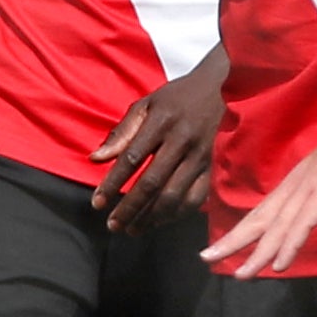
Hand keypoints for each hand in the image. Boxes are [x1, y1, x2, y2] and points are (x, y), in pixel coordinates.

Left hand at [89, 50, 226, 234]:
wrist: (221, 88)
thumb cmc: (177, 98)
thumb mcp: (146, 104)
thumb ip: (122, 132)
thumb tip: (96, 159)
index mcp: (162, 121)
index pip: (132, 158)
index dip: (113, 183)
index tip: (98, 203)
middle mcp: (182, 140)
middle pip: (153, 183)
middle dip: (130, 208)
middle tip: (113, 225)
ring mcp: (201, 156)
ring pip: (174, 195)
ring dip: (151, 217)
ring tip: (132, 229)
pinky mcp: (213, 167)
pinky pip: (195, 199)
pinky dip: (176, 214)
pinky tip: (159, 220)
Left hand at [201, 114, 316, 277]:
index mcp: (295, 185)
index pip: (261, 213)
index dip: (239, 232)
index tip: (218, 247)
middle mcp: (295, 188)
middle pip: (258, 219)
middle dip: (232, 242)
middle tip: (207, 259)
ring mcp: (308, 190)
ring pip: (277, 227)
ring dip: (258, 253)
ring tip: (241, 274)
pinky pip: (304, 224)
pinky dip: (290, 245)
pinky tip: (279, 264)